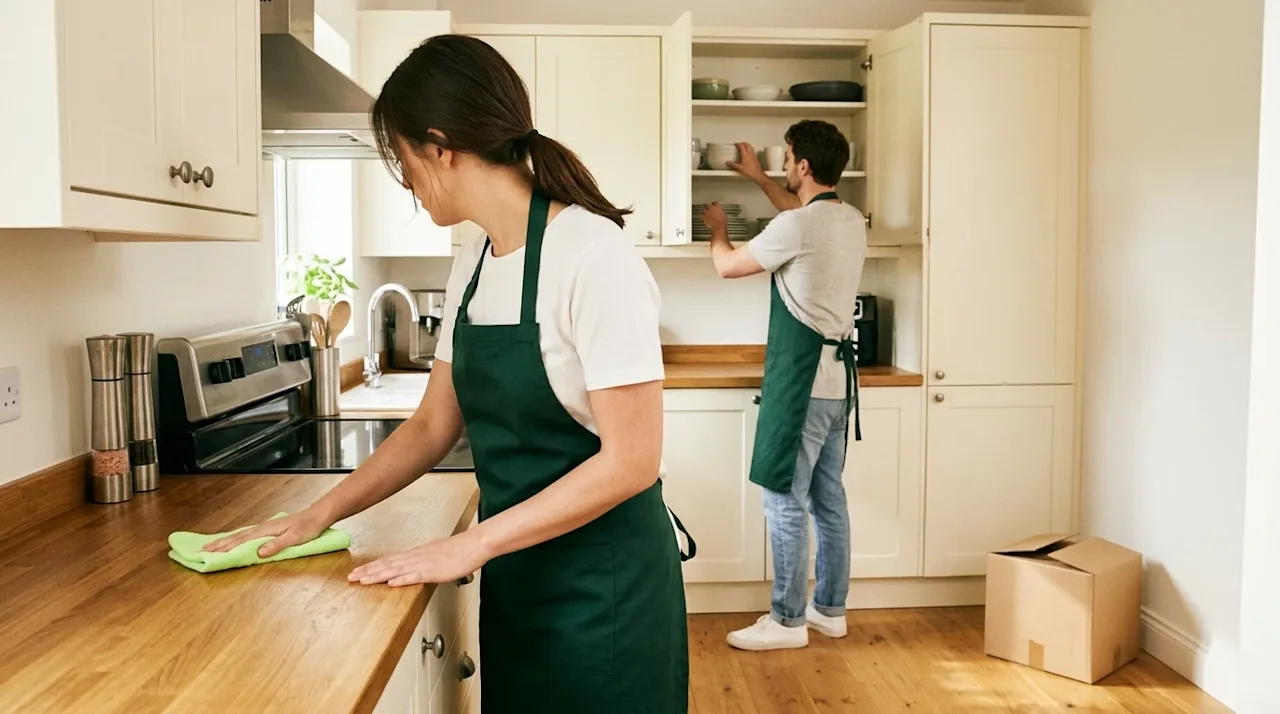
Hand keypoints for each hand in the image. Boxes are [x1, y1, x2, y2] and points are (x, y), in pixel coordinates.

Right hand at [202, 507, 333, 558]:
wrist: (317, 516)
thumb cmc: (307, 527)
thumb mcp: (294, 538)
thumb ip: (276, 545)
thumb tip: (258, 553)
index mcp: (264, 530)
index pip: (239, 540)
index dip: (223, 548)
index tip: (207, 553)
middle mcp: (261, 528)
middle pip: (235, 537)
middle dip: (217, 544)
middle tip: (200, 551)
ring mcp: (263, 528)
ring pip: (238, 535)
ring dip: (223, 541)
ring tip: (209, 546)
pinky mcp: (267, 530)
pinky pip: (245, 535)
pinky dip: (234, 539)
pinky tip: (231, 541)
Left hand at [349, 530, 488, 586]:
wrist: (473, 545)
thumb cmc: (459, 550)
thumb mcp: (436, 554)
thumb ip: (424, 561)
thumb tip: (415, 567)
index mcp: (416, 554)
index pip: (389, 560)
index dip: (372, 567)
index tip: (359, 571)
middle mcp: (416, 557)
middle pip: (388, 564)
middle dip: (368, 571)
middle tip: (351, 577)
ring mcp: (424, 564)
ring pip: (396, 570)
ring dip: (378, 575)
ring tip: (363, 580)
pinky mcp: (434, 571)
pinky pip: (415, 576)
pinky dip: (402, 579)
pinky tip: (391, 583)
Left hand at [701, 202, 726, 231]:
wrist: (718, 227)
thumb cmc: (722, 221)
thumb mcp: (724, 214)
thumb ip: (720, 210)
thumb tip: (719, 210)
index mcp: (716, 206)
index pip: (714, 202)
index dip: (714, 204)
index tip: (715, 206)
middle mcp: (711, 208)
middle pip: (708, 205)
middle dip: (709, 207)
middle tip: (710, 210)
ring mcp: (706, 212)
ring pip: (704, 210)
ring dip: (705, 211)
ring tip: (707, 214)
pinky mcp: (703, 217)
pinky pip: (701, 215)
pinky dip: (702, 216)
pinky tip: (704, 217)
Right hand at [727, 142, 764, 179]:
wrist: (757, 174)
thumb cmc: (750, 171)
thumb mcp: (739, 168)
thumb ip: (733, 164)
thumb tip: (728, 162)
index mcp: (745, 154)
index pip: (741, 146)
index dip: (738, 144)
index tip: (735, 144)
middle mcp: (750, 153)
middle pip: (746, 144)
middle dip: (742, 143)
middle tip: (739, 144)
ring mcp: (753, 155)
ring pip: (750, 146)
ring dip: (746, 145)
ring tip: (744, 146)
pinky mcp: (756, 157)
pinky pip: (752, 150)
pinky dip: (749, 148)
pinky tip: (748, 152)